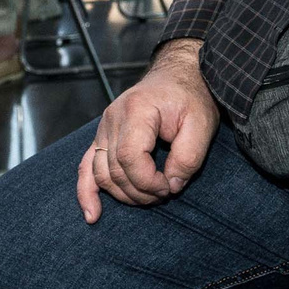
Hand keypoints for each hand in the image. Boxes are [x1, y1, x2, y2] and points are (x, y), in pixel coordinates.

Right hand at [78, 40, 218, 223]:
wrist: (179, 75)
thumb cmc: (191, 97)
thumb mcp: (201, 124)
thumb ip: (188, 158)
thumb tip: (171, 186)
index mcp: (136, 110)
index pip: (129, 157)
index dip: (148, 181)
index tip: (170, 186)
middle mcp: (112, 118)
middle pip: (114, 170)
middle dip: (140, 191)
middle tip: (165, 192)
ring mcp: (103, 127)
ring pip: (101, 173)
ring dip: (123, 194)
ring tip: (148, 197)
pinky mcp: (102, 136)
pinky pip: (86, 166)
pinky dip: (87, 191)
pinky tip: (92, 214)